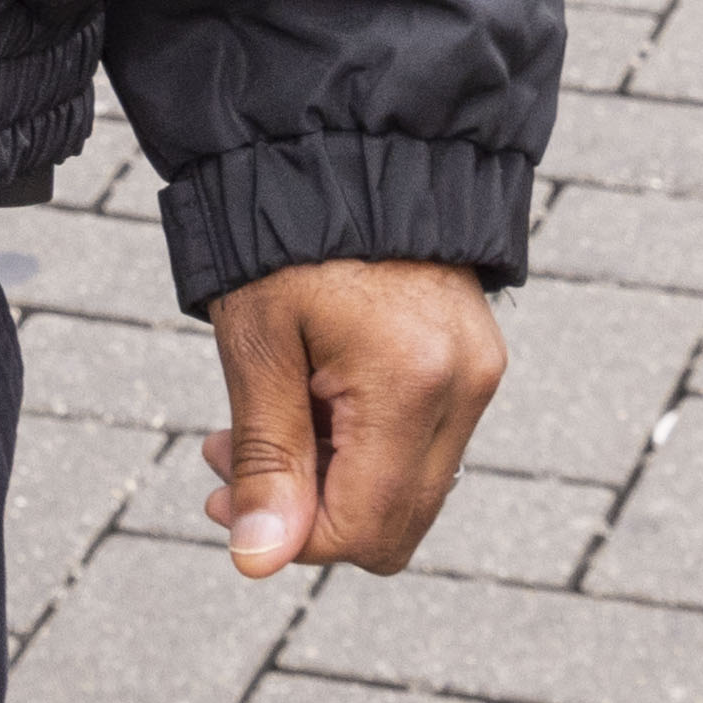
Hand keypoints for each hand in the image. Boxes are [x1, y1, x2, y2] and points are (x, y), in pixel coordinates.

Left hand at [198, 256, 504, 579]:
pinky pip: (423, 444)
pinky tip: (312, 398)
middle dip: (309, 511)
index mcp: (414, 382)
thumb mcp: (258, 344)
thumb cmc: (287, 234)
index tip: (222, 495)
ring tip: (262, 420)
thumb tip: (260, 560)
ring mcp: (479, 372)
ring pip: (410, 490)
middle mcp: (465, 385)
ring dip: (333, 478)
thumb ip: (266, 457)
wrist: (347, 143)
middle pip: (396, 524)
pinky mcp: (476, 359)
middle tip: (229, 458)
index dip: (290, 536)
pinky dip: (364, 443)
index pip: (364, 529)